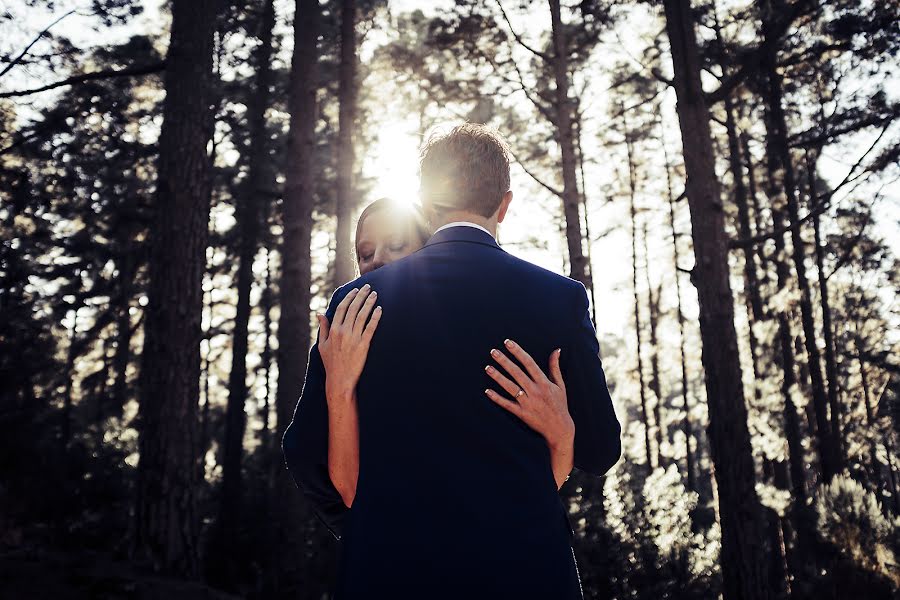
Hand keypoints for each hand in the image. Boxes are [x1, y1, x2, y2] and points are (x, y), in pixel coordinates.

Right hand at [318, 284, 381, 401]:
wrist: (340, 381)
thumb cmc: (330, 363)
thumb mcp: (322, 345)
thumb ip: (323, 328)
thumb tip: (319, 314)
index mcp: (333, 330)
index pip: (342, 308)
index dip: (349, 297)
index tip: (355, 290)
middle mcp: (343, 332)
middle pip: (354, 308)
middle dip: (361, 295)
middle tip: (368, 287)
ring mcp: (354, 338)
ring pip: (363, 315)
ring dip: (369, 303)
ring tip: (375, 294)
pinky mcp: (364, 345)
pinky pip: (371, 328)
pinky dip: (375, 317)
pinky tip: (379, 309)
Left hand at [484, 339, 574, 448]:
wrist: (559, 429)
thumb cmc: (560, 405)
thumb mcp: (560, 385)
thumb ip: (555, 367)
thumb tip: (556, 350)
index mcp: (544, 382)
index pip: (529, 363)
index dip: (518, 352)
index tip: (508, 343)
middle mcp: (535, 391)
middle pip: (517, 373)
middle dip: (504, 361)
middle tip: (493, 351)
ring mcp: (528, 403)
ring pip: (510, 387)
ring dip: (498, 377)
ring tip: (487, 367)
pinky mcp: (522, 413)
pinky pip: (507, 404)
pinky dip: (497, 398)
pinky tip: (487, 391)